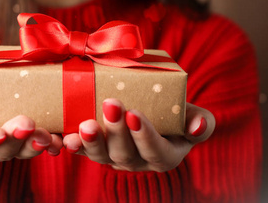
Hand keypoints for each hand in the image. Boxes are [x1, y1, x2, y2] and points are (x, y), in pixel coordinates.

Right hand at [0, 85, 62, 161]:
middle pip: (0, 151)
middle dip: (15, 139)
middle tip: (26, 124)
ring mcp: (7, 147)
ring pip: (21, 150)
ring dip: (34, 143)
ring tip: (45, 135)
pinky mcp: (25, 140)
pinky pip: (37, 144)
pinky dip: (49, 143)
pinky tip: (57, 140)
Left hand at [63, 99, 214, 171]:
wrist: (152, 109)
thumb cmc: (174, 112)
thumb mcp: (193, 114)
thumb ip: (201, 122)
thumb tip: (197, 126)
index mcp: (164, 155)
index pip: (156, 152)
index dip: (144, 136)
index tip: (135, 113)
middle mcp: (138, 162)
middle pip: (125, 154)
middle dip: (116, 131)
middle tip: (111, 105)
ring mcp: (114, 158)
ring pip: (102, 156)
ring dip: (92, 142)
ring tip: (85, 124)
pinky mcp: (96, 149)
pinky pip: (84, 151)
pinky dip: (75, 145)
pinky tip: (66, 138)